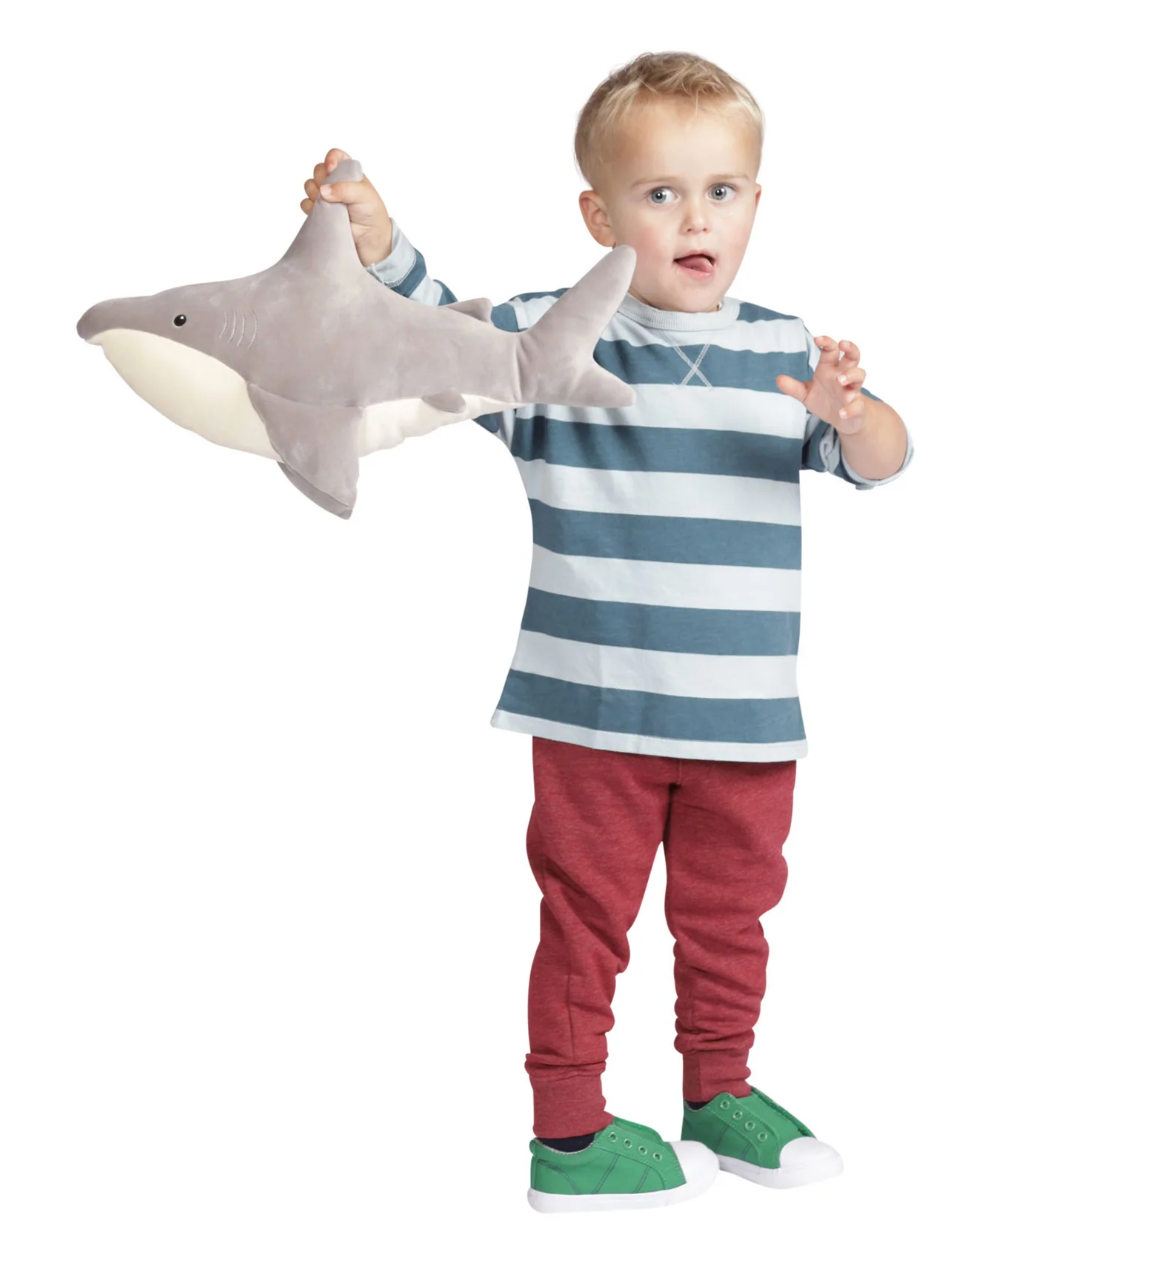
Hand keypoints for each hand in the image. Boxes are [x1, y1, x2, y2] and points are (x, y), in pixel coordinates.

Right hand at [301, 147, 393, 268]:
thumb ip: (345, 189)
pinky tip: (322, 214)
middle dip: (322, 178)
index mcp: (348, 173)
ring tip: (330, 205)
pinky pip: (305, 204)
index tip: (331, 169)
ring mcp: (326, 197)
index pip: (335, 156)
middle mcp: (335, 183)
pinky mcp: (319, 212)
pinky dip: (310, 207)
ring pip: (309, 185)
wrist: (370, 240)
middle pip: (318, 170)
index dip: (330, 159)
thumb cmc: (371, 214)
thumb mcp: (364, 195)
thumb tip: (323, 191)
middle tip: (333, 193)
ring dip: (315, 193)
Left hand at [776, 336, 869, 435]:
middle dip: (850, 349)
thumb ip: (794, 387)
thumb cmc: (825, 400)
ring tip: (840, 380)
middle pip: (853, 356)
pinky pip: (857, 405)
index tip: (818, 340)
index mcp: (830, 369)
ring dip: (851, 375)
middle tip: (843, 345)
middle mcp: (843, 376)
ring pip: (859, 375)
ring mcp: (852, 390)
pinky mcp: (857, 406)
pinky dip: (851, 408)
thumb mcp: (806, 393)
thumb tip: (778, 379)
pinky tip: (842, 413)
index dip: (827, 342)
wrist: (842, 419)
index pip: (831, 350)